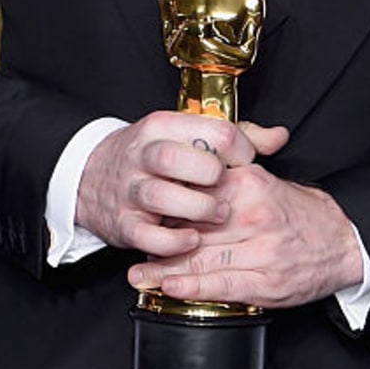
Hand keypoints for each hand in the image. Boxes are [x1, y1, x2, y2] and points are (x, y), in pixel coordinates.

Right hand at [76, 111, 273, 255]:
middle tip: (225, 188)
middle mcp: (143, 155)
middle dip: (210, 176)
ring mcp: (130, 190)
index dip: (238, 149)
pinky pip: (148, 236)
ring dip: (196, 209)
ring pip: (160, 196)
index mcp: (164, 126)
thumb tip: (278, 137)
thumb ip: (234, 137)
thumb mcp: (187, 135)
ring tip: (215, 215)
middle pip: (176, 159)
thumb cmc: (154, 157)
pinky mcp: (124, 224)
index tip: (242, 162)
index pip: (211, 129)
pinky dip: (174, 242)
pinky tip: (191, 240)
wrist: (91, 176)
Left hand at [128, 122, 363, 308]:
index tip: (145, 214)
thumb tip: (185, 177)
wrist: (343, 240)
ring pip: (201, 258)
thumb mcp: (264, 178)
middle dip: (159, 241)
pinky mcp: (266, 281)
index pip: (194, 193)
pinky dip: (193, 286)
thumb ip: (227, 174)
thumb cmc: (298, 212)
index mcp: (249, 184)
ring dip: (164, 269)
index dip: (166, 206)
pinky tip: (171, 286)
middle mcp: (252, 215)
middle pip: (192, 228)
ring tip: (140, 275)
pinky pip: (221, 283)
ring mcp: (260, 250)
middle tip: (134, 246)